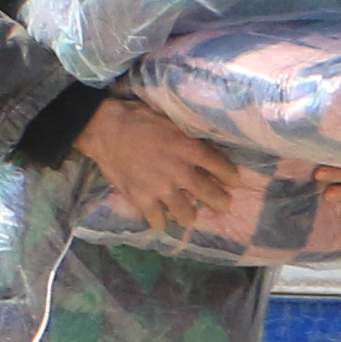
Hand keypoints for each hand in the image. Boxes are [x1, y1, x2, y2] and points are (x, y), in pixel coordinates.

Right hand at [73, 94, 262, 241]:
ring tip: (189, 216)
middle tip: (223, 205)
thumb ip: (190, 136)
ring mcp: (162, 189)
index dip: (230, 176)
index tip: (233, 181)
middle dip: (220, 201)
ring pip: (185, 213)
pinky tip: (161, 221)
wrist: (107, 129)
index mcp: (191, 149)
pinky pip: (157, 220)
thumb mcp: (173, 120)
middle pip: (210, 194)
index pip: (222, 168)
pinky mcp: (142, 199)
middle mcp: (181, 172)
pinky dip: (160, 222)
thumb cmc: (139, 118)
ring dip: (189, 215)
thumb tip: (205, 142)